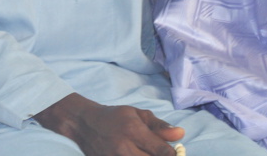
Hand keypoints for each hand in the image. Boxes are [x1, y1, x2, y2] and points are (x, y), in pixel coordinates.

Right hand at [34, 93, 183, 155]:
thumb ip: (160, 126)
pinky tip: (137, 154)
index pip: (163, 152)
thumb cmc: (115, 118)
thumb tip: (181, 134)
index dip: (174, 155)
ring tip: (145, 152)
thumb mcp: (138, 115)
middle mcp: (124, 148)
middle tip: (160, 153)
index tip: (175, 152)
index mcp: (134, 131)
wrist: (85, 124)